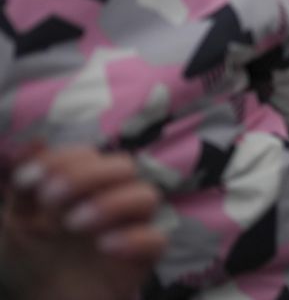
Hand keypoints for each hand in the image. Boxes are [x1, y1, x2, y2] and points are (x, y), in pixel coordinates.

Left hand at [1, 146, 165, 299]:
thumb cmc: (31, 261)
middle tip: (51, 200)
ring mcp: (131, 227)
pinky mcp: (144, 258)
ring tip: (74, 224)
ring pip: (146, 196)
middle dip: (87, 176)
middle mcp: (112, 199)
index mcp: (85, 186)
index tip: (27, 182)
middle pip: (124, 166)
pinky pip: (157, 239)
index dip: (61, 160)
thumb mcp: (15, 222)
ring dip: (110, 203)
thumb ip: (23, 186)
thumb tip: (32, 142)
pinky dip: (133, 239)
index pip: (89, 154)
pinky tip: (104, 248)